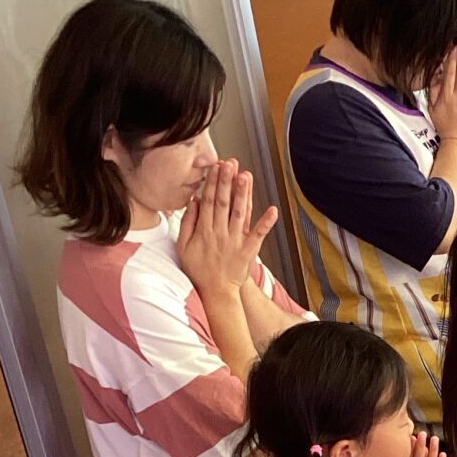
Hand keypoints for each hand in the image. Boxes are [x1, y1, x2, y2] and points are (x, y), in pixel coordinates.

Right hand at [175, 160, 278, 296]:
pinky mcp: (248, 251)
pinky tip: (273, 210)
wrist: (216, 292)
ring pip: (240, 213)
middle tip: (230, 163)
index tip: (215, 166)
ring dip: (243, 194)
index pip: (208, 201)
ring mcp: (235, 241)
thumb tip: (194, 201)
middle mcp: (220, 233)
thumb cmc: (198, 268)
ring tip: (246, 176)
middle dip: (227, 181)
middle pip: (223, 202)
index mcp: (204, 230)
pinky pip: (258, 235)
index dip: (212, 182)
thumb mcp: (183, 246)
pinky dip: (265, 223)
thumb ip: (187, 223)